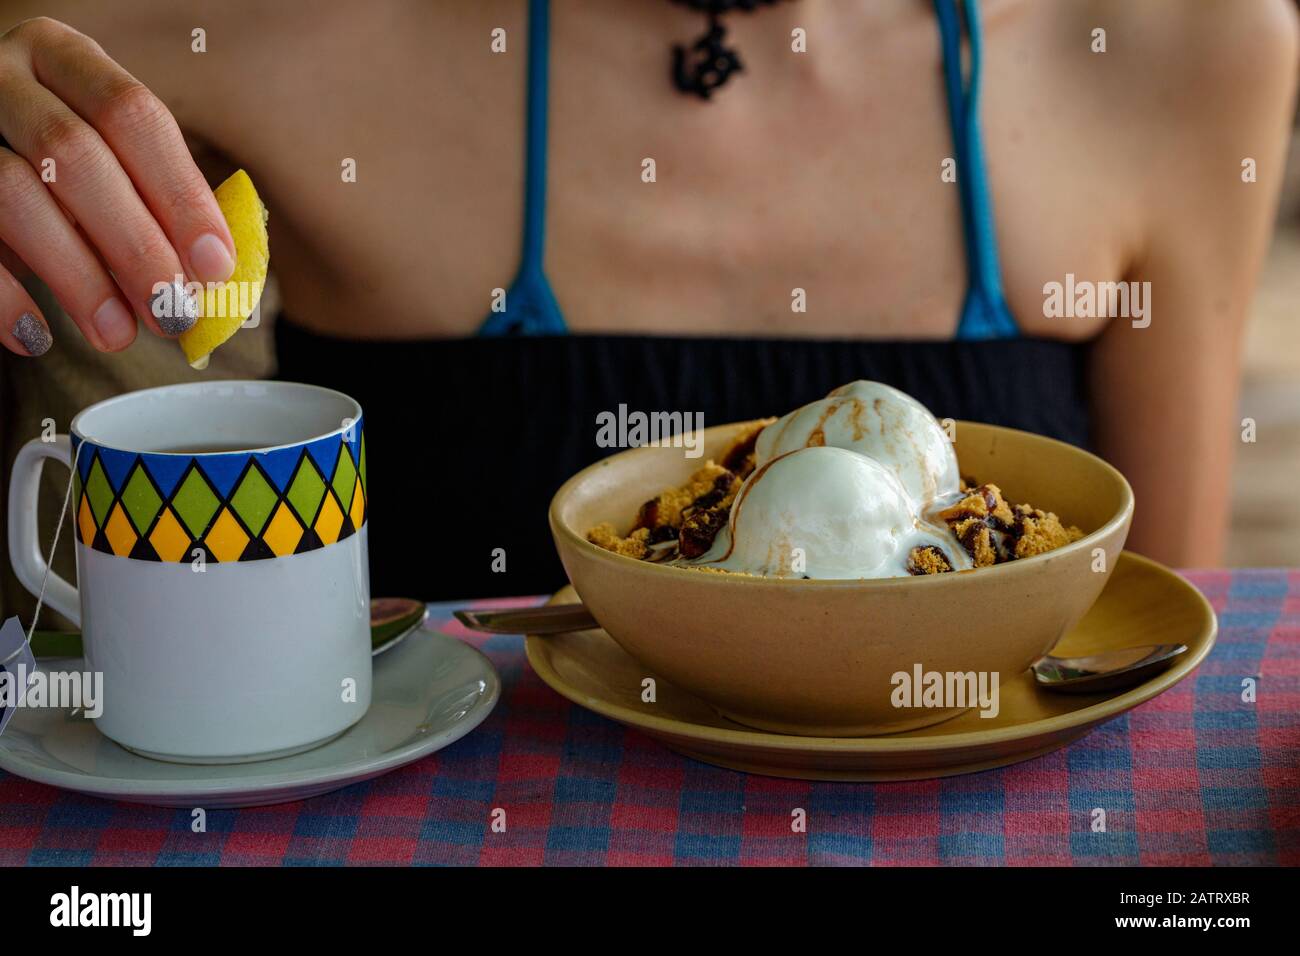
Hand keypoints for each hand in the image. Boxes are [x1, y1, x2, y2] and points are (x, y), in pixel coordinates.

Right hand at [0, 17, 234, 355]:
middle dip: (136, 245)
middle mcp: (3, 78)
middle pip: (74, 155)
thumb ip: (161, 202)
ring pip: (14, 193)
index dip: (179, 193)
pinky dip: (3, 295)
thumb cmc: (67, 171)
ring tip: (119, 334)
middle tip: (174, 312)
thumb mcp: (115, 163)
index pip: (132, 114)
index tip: (216, 266)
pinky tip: (38, 337)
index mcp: (65, 58)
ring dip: (78, 276)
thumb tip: (213, 276)